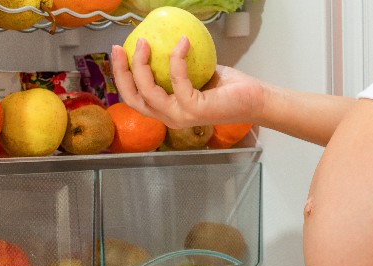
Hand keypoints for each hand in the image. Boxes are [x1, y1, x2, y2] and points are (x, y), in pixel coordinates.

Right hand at [111, 36, 266, 128]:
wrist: (254, 98)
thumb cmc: (228, 88)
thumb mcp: (196, 73)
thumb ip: (177, 66)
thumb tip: (161, 41)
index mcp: (168, 110)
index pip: (135, 98)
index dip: (121, 77)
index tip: (119, 51)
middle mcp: (170, 118)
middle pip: (133, 99)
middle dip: (121, 73)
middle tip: (119, 48)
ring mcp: (181, 116)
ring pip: (148, 92)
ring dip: (142, 65)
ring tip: (145, 42)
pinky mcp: (194, 109)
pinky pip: (177, 80)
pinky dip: (177, 59)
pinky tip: (183, 42)